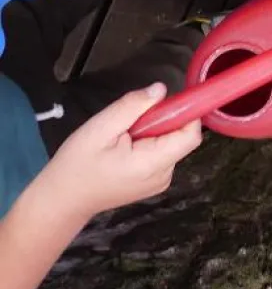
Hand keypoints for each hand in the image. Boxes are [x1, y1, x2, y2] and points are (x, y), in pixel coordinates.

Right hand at [38, 83, 201, 225]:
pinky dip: (148, 144)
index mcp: (154, 165)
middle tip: (130, 123)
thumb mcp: (100, 128)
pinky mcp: (154, 181)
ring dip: (153, 133)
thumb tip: (161, 89)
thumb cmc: (77, 164)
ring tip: (122, 138)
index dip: (185, 114)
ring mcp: (161, 181)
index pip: (191, 135)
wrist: (62, 199)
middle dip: (162, 121)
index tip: (163, 103)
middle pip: (181, 137)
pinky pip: (162, 154)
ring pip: (171, 143)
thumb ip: (133, 106)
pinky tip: (124, 149)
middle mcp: (165, 175)